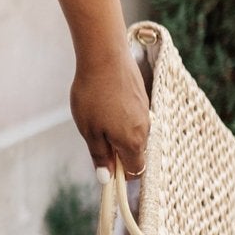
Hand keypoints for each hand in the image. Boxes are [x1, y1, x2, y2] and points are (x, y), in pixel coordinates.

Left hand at [70, 43, 150, 179]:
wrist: (105, 56)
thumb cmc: (93, 95)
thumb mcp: (89, 131)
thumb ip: (100, 156)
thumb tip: (106, 178)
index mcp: (133, 142)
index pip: (135, 170)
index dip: (121, 175)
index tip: (105, 168)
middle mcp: (145, 130)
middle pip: (135, 153)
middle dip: (117, 153)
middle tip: (94, 138)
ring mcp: (145, 113)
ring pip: (134, 134)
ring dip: (118, 134)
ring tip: (97, 116)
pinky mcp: (142, 98)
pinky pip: (133, 118)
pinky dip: (121, 117)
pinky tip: (105, 102)